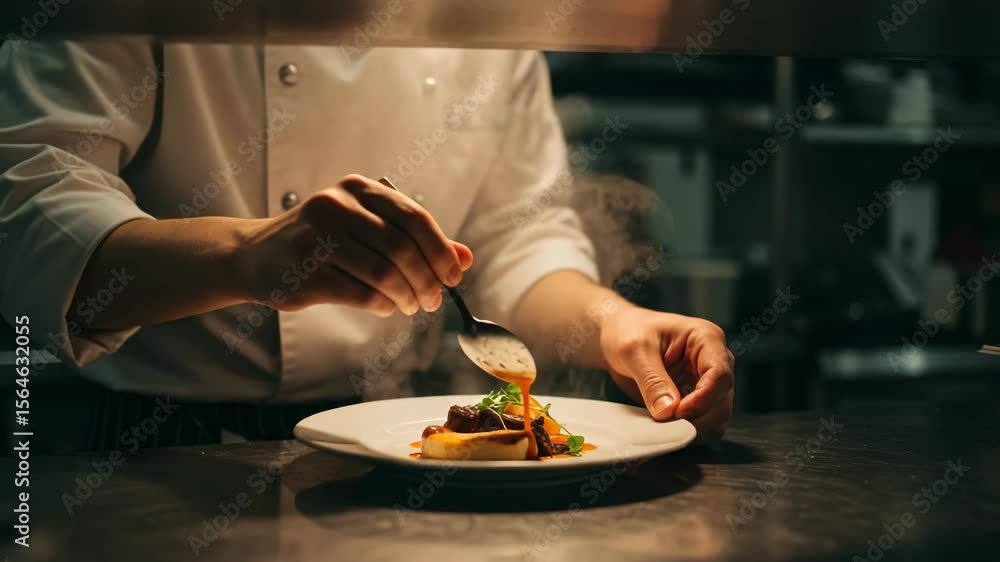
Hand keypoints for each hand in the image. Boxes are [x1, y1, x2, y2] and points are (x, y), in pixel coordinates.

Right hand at [234, 174, 472, 315]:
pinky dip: (382, 305)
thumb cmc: (321, 241)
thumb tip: (465, 258)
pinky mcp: (305, 272)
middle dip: (427, 280)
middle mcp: (337, 206)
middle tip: (433, 301)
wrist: (255, 256)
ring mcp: (318, 238)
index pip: (415, 218)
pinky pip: (361, 294)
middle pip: (402, 248)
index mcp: (358, 189)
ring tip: (411, 306)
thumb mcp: (367, 229)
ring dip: (406, 296)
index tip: (454, 277)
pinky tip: (385, 307)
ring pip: (384, 274)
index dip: (441, 251)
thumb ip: (416, 240)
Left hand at [600, 307, 734, 441]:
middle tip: (665, 426)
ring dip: (692, 429)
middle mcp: (714, 360)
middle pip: (722, 401)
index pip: (719, 375)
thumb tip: (668, 411)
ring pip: (716, 418)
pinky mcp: (696, 399)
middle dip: (697, 419)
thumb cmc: (628, 330)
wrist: (617, 334)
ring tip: (662, 427)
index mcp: (706, 339)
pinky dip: (685, 430)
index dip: (702, 399)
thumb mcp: (634, 350)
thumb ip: (653, 381)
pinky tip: (664, 427)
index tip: (677, 412)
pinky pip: (701, 423)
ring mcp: (707, 381)